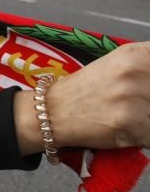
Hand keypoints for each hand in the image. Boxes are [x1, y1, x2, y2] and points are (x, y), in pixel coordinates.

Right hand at [14, 42, 149, 153]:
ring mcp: (133, 96)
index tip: (144, 86)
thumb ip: (143, 66)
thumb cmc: (82, 91)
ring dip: (146, 120)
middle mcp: (134, 71)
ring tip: (128, 117)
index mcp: (133, 54)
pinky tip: (125, 130)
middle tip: (133, 104)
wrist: (51, 113)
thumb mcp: (116, 65)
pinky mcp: (132, 123)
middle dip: (148, 102)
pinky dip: (143, 137)